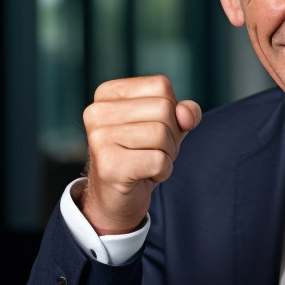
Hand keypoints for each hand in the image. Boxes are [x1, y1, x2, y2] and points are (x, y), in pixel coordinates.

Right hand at [78, 75, 201, 234]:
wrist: (115, 198)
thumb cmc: (141, 155)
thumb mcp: (168, 126)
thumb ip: (184, 112)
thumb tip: (187, 116)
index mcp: (107, 94)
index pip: (161, 86)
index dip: (171, 111)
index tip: (151, 130)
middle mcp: (97, 112)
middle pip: (164, 109)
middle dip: (171, 135)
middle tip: (151, 151)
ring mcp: (99, 139)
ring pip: (162, 135)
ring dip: (167, 155)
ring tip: (147, 163)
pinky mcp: (109, 165)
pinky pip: (159, 161)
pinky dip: (163, 172)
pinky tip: (144, 176)